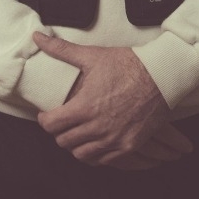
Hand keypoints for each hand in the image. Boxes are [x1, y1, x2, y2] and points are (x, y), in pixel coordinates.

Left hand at [33, 33, 192, 170]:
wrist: (161, 76)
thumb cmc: (127, 64)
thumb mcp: (93, 55)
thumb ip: (61, 50)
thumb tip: (37, 37)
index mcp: (85, 106)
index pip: (51, 124)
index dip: (44, 119)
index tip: (47, 114)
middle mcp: (97, 127)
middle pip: (64, 142)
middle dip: (59, 131)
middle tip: (62, 122)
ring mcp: (114, 139)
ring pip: (82, 155)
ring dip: (76, 145)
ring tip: (77, 133)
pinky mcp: (129, 146)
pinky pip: (103, 161)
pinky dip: (95, 154)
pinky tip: (95, 142)